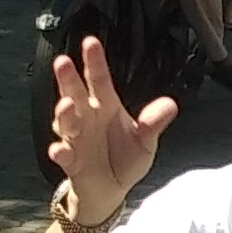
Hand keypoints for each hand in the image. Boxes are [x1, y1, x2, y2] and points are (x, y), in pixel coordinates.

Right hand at [43, 33, 177, 196]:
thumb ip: (153, 123)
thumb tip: (171, 104)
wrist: (112, 190)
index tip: (90, 42)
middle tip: (63, 62)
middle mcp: (87, 118)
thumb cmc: (125, 159)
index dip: (94, 62)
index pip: (99, 80)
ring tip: (66, 105)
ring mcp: (76, 139)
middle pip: (75, 93)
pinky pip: (63, 154)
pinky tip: (60, 150)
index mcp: (106, 106)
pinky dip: (60, 152)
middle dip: (68, 78)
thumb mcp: (145, 141)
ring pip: (66, 121)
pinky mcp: (71, 162)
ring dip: (64, 113)